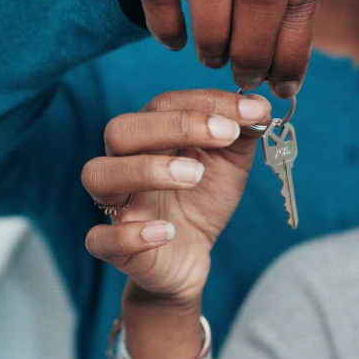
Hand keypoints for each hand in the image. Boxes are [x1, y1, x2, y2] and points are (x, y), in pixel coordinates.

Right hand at [82, 89, 270, 307]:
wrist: (192, 255)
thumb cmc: (203, 199)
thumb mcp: (229, 162)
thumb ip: (241, 132)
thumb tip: (258, 104)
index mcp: (150, 137)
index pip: (163, 104)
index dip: (206, 103)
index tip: (251, 112)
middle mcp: (125, 164)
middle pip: (122, 131)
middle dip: (175, 126)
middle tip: (224, 134)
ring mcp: (117, 205)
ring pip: (100, 175)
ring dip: (148, 170)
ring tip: (195, 175)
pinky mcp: (115, 247)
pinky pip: (101, 239)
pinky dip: (130, 235)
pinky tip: (167, 232)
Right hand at [137, 0, 318, 97]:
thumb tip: (284, 75)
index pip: (300, 3)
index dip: (292, 57)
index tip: (284, 88)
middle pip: (260, 6)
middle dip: (253, 58)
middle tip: (245, 77)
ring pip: (212, 15)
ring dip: (213, 49)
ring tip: (214, 57)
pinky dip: (167, 29)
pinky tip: (176, 41)